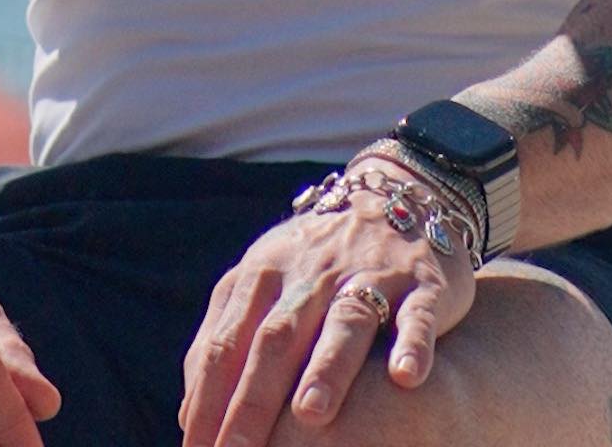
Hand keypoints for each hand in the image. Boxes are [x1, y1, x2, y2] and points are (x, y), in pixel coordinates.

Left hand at [181, 199, 476, 442]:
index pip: (227, 342)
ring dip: (327, 367)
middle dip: (254, 400)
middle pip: (278, 338)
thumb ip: (226, 340)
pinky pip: (417, 315)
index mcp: (264, 274)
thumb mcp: (265, 285)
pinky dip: (412, 343)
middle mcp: (312, 274)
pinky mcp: (423, 283)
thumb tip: (189, 414)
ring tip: (310, 416)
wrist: (398, 196)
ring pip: (345, 321)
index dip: (209, 400)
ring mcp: (369, 275)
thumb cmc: (317, 262)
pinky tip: (405, 377)